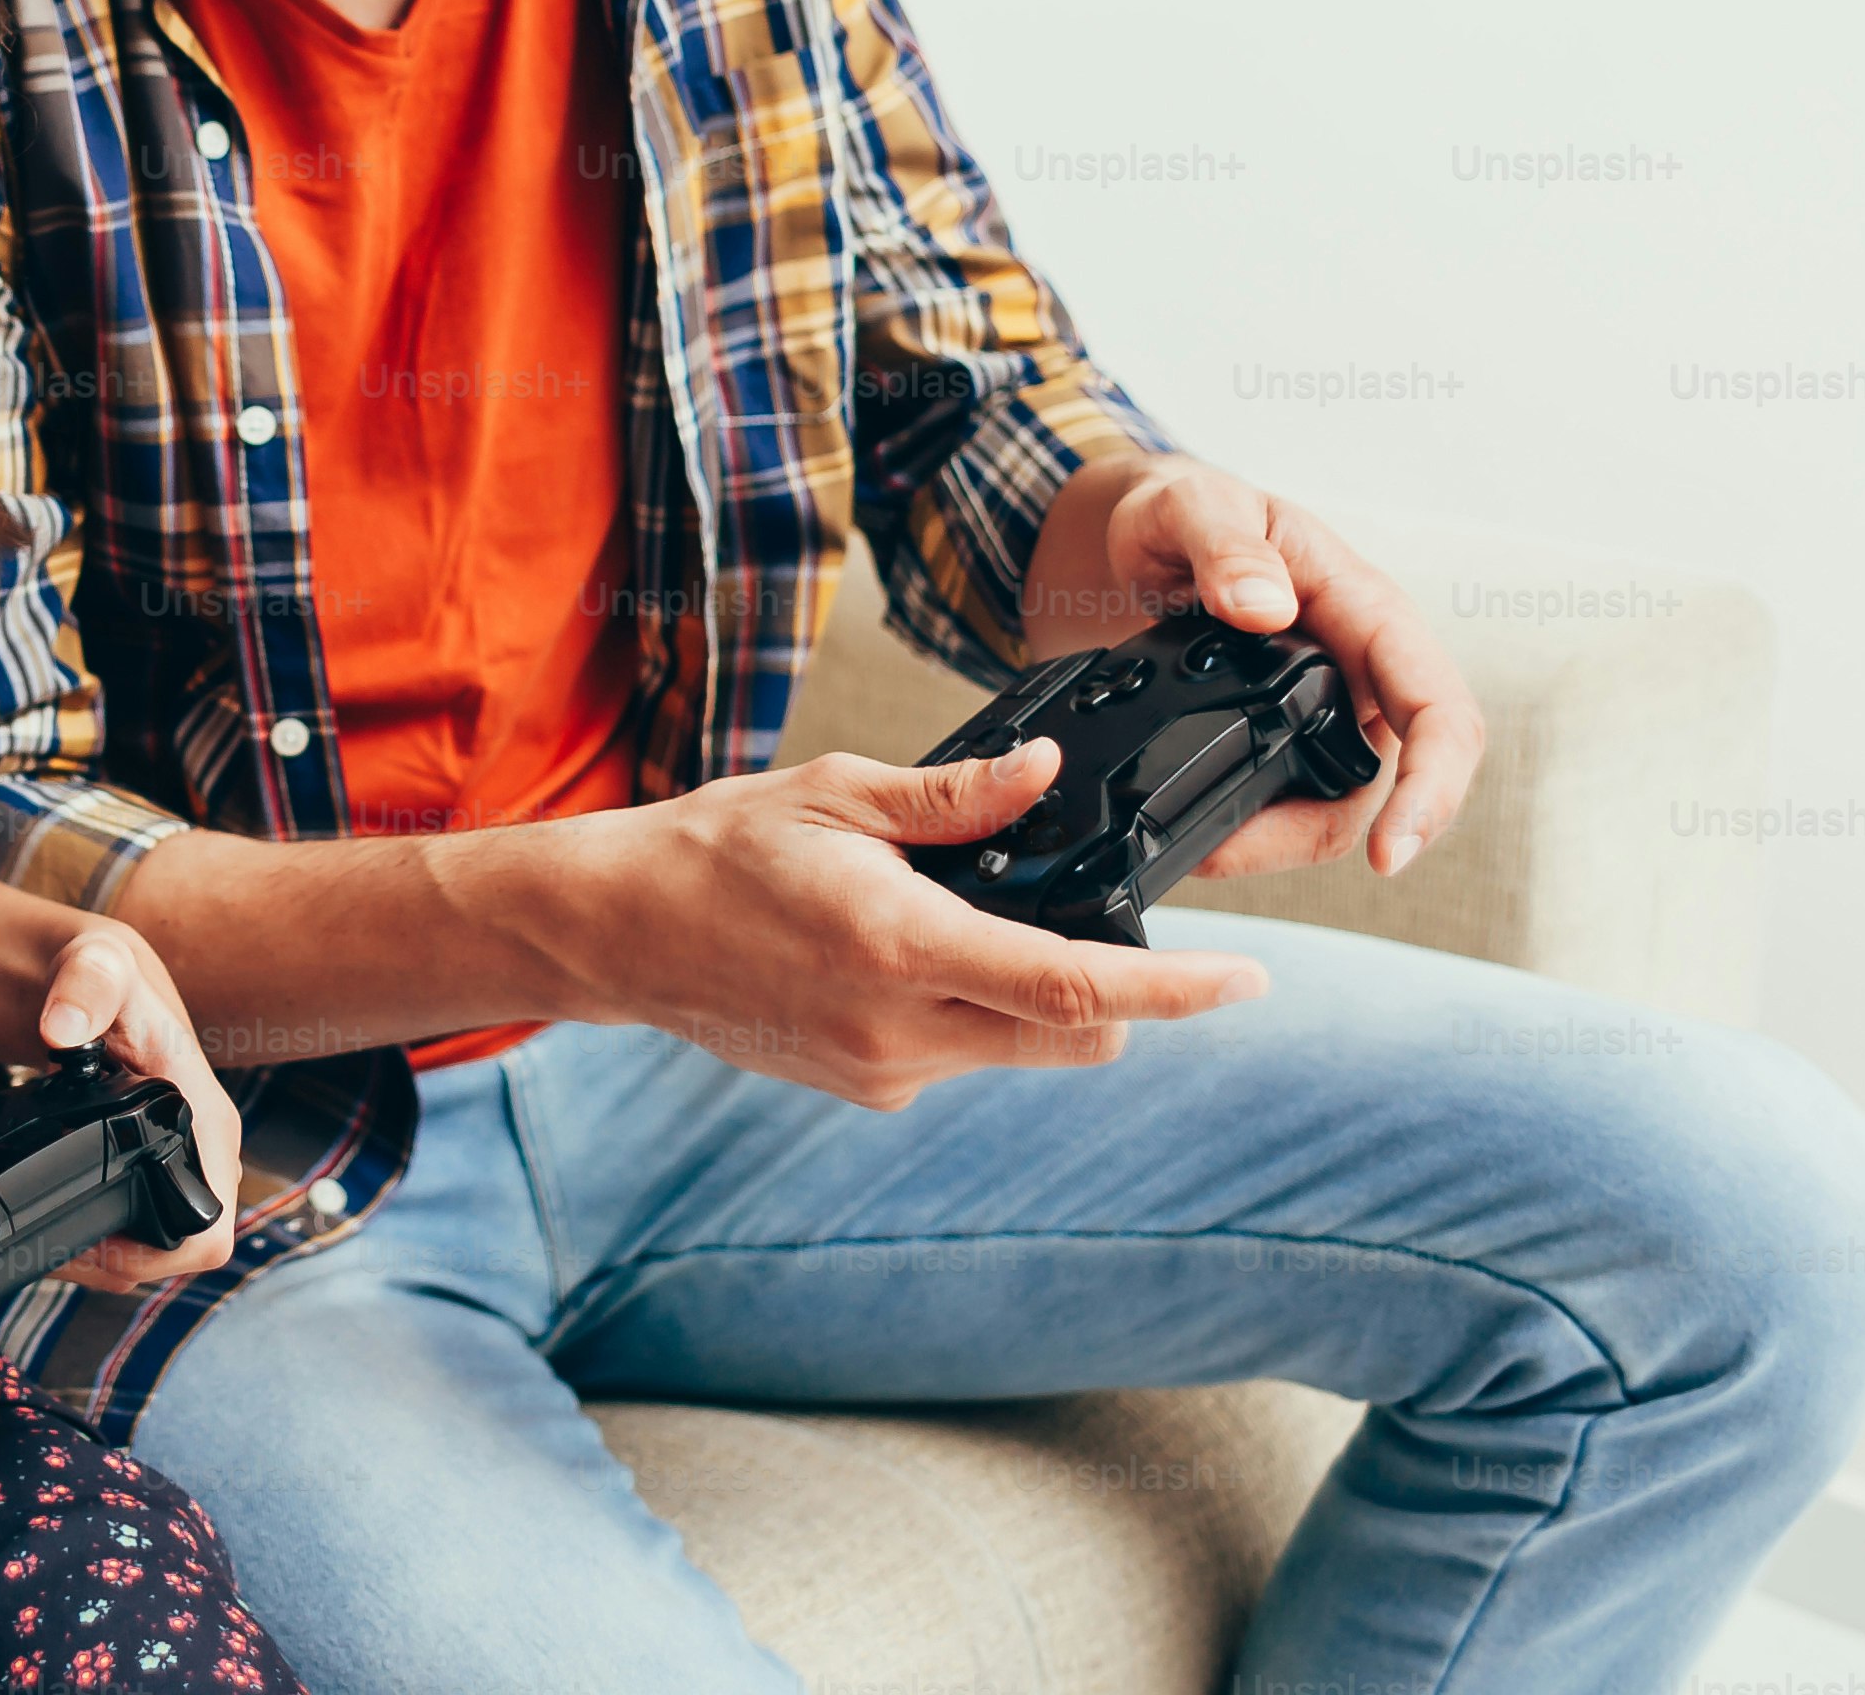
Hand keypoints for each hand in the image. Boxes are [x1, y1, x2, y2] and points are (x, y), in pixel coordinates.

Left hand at [23, 918, 241, 1286]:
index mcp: (206, 1118)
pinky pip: (140, 1229)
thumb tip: (62, 1031)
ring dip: (106, 1260)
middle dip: (120, 1265)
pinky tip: (56, 1226)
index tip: (96, 1242)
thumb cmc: (101, 972)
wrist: (89, 975)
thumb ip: (85, 987)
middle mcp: (204, 1149)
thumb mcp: (95, 964)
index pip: (210, 1227)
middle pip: (182, 1252)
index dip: (158, 1254)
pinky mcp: (154, 1168)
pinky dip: (100, 1240)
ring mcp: (180, 1162)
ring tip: (48, 1243)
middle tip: (54, 1249)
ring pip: (158, 1249)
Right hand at [536, 748, 1269, 1107]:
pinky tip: (906, 955)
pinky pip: (963, 1055)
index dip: (1177, 991)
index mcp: (901, 946)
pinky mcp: (868, 1089)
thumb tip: (1046, 774)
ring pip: (1022, 1049)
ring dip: (1034, 994)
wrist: (616, 933)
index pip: (1076, 988)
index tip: (1248, 979)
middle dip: (1119, 993)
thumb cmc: (714, 850)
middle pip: (1076, 1039)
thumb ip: (955, 797)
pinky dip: (971, 1009)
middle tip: (1104, 920)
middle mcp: (901, 1029)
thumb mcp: (837, 794)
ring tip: (962, 918)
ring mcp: (884, 1072)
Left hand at [1078, 462, 1483, 880]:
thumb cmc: (1186, 512)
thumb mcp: (1192, 509)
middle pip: (1383, 786)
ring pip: (1332, 809)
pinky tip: (1198, 833)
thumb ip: (1226, 549)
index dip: (1431, 786)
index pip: (1438, 710)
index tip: (1391, 853)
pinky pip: (1287, 804)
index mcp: (1369, 613)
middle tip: (1221, 853)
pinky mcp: (1286, 741)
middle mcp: (1363, 674)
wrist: (1141, 537)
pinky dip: (1246, 830)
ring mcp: (1328, 714)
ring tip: (1196, 846)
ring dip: (1269, 843)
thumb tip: (1263, 608)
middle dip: (1309, 836)